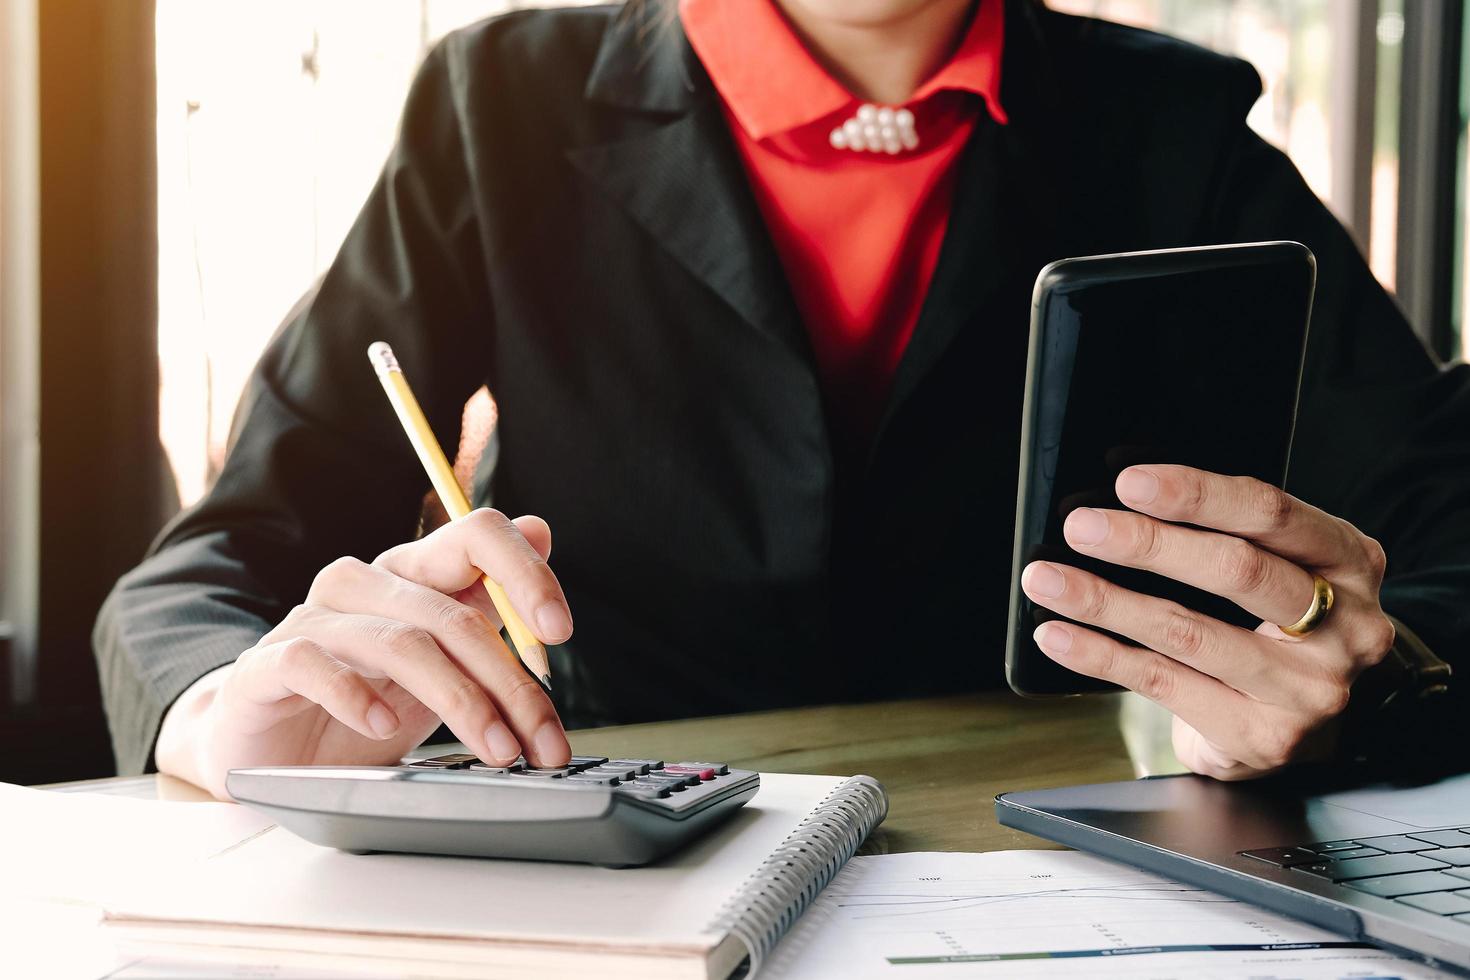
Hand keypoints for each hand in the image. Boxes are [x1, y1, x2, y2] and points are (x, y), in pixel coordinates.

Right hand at [155, 510, 573, 798]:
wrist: (271, 750)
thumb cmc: (367, 701)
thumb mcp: (444, 663)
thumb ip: (489, 605)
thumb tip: (542, 530)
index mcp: (415, 572)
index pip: (476, 535)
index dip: (524, 574)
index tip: (559, 632)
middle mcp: (366, 584)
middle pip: (452, 613)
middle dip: (511, 683)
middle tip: (543, 741)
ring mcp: (314, 620)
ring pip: (402, 645)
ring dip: (460, 703)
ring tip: (495, 751)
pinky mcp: (266, 664)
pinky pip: (313, 664)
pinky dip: (355, 697)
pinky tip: (382, 729)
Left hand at [1021, 465, 1395, 779]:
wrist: (1314, 727)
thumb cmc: (1279, 627)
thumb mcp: (1278, 567)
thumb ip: (1226, 533)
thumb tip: (1122, 502)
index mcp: (1348, 562)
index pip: (1271, 514)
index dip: (1198, 494)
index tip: (1130, 483)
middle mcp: (1344, 625)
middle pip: (1237, 571)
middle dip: (1148, 544)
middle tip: (1082, 528)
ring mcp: (1307, 688)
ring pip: (1189, 632)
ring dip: (1105, 602)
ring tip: (1048, 581)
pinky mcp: (1262, 735)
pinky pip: (1163, 683)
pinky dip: (1099, 655)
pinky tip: (1059, 635)